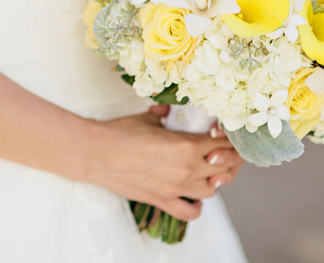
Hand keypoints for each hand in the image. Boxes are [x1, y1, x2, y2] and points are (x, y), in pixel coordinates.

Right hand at [78, 106, 237, 220]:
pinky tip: (190, 193)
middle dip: (227, 158)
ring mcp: (176, 187)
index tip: (221, 134)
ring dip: (214, 179)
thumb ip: (167, 115)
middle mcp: (187, 168)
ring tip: (205, 169)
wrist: (96, 153)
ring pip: (213, 189)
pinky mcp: (163, 200)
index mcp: (186, 144)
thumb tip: (172, 111)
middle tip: (219, 150)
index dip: (227, 138)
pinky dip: (196, 205)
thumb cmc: (119, 133)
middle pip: (225, 168)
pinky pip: (191, 212)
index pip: (223, 144)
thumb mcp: (148, 118)